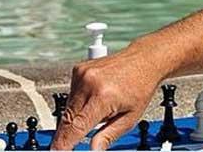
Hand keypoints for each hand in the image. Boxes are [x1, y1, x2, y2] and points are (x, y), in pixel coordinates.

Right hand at [50, 47, 166, 150]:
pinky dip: (78, 103)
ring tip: (98, 112)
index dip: (64, 143)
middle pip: (67, 118)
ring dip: (75, 116)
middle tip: (71, 144)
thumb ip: (108, 136)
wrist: (143, 60)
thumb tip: (93, 150)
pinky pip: (71, 94)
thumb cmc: (140, 86)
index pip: (76, 127)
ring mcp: (81, 73)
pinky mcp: (78, 70)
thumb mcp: (129, 119)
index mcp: (103, 96)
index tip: (58, 151)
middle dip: (68, 133)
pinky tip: (93, 100)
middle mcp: (89, 82)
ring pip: (67, 106)